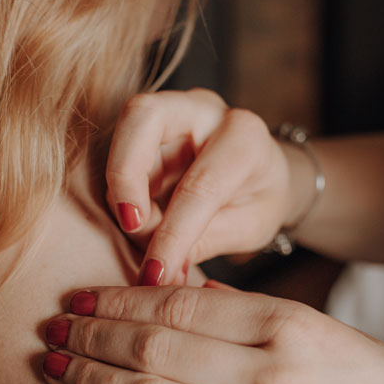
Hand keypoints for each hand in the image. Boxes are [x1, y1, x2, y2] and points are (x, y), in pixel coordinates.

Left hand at [40, 284, 383, 383]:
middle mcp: (269, 378)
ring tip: (51, 365)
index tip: (85, 296)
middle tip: (54, 325)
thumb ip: (262, 316)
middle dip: (94, 332)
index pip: (181, 302)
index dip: (122, 297)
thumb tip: (193, 293)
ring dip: (88, 378)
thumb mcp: (337, 336)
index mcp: (292, 329)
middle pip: (154, 345)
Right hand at [106, 90, 312, 283]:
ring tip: (147, 232)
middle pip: (144, 117)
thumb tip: (159, 271)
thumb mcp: (249, 227)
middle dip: (125, 175)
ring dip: (124, 191)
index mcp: (245, 137)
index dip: (172, 233)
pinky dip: (123, 192)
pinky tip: (143, 220)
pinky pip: (120, 152)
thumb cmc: (260, 199)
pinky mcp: (148, 127)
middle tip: (131, 226)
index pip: (199, 184)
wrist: (263, 173)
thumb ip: (204, 242)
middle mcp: (205, 110)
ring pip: (124, 133)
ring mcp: (172, 112)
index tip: (156, 273)